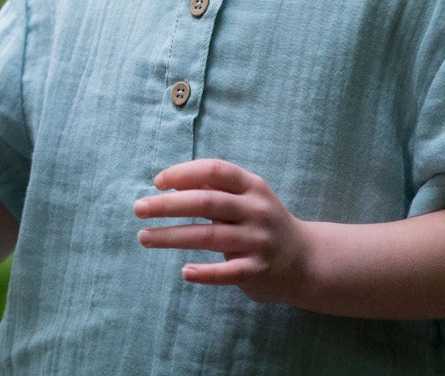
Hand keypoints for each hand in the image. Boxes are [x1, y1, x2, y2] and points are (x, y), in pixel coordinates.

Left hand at [134, 158, 308, 304]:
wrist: (305, 260)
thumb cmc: (262, 222)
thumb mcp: (248, 197)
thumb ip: (217, 188)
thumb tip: (172, 181)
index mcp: (252, 186)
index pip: (214, 170)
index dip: (184, 173)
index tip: (157, 182)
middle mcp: (256, 210)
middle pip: (206, 202)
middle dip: (168, 204)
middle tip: (138, 208)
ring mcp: (257, 241)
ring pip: (208, 237)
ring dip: (172, 237)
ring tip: (144, 237)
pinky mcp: (257, 271)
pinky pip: (226, 272)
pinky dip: (204, 273)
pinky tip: (184, 272)